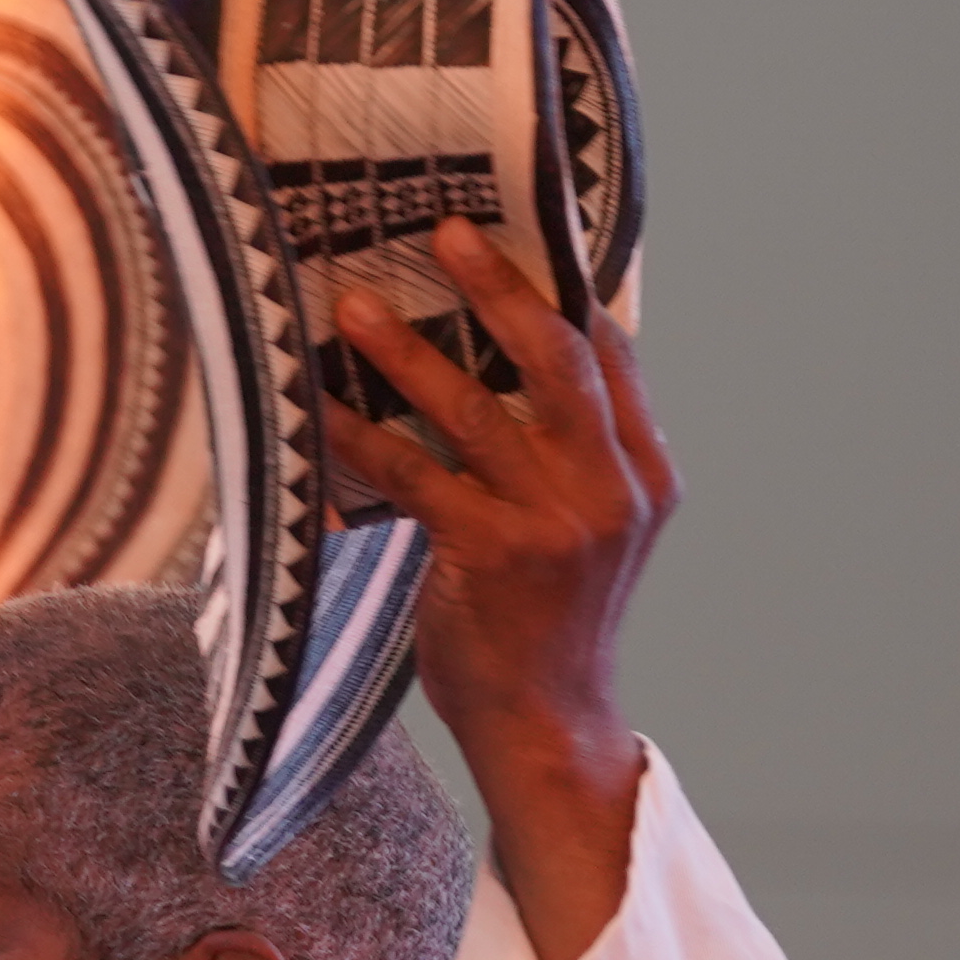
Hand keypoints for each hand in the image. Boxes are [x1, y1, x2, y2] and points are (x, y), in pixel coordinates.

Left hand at [317, 217, 669, 959]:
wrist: (548, 727)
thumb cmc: (552, 624)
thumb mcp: (593, 532)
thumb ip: (576, 455)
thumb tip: (519, 358)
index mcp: (645, 475)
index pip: (610, 355)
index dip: (561, 287)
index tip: (515, 231)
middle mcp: (611, 490)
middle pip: (554, 357)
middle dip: (499, 285)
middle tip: (445, 232)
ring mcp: (555, 523)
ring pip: (474, 407)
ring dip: (404, 349)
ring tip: (351, 305)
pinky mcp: (492, 555)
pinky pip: (412, 472)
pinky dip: (359, 433)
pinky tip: (315, 406)